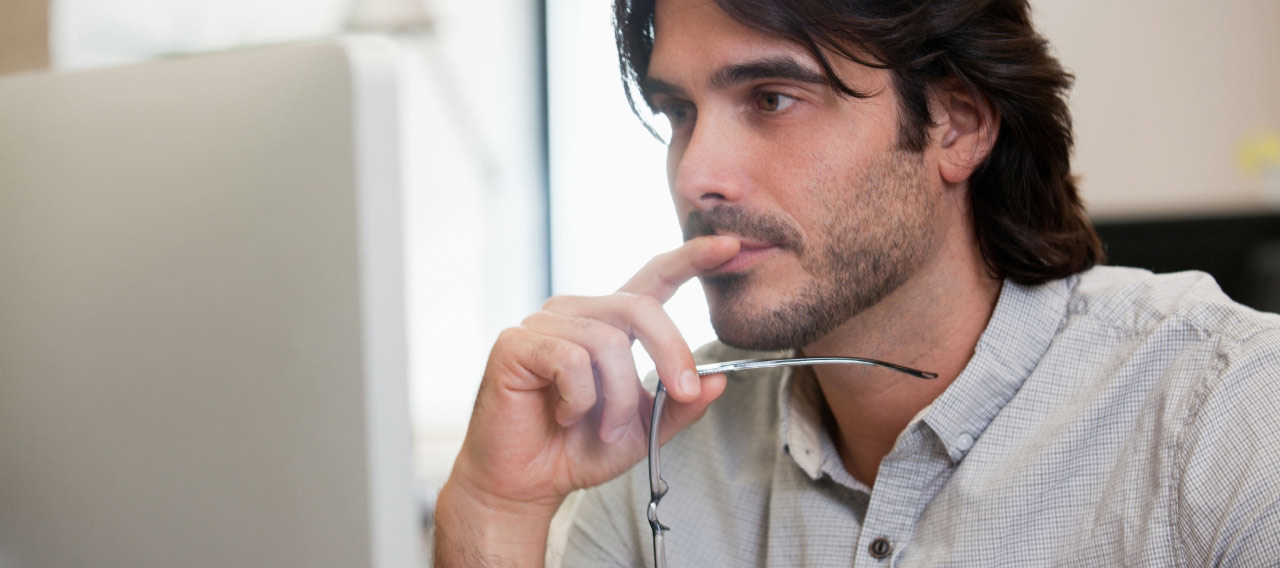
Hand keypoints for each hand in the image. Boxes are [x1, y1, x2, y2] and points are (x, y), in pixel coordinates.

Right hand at [433, 236, 739, 564]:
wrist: (526, 484)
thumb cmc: (578, 451)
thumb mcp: (644, 432)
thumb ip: (680, 406)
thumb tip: (718, 380)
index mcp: (609, 325)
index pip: (653, 279)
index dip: (690, 259)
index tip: (731, 245)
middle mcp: (576, 313)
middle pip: (640, 307)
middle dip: (671, 353)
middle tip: (683, 394)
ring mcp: (543, 323)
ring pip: (607, 342)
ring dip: (618, 397)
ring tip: (605, 428)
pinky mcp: (515, 342)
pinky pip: (570, 360)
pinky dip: (579, 399)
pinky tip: (563, 415)